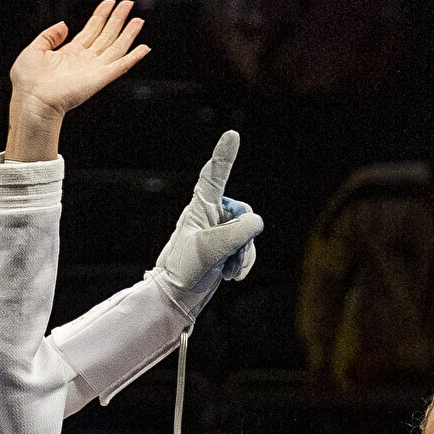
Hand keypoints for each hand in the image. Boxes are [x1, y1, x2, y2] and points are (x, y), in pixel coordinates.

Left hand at [5, 0, 147, 161]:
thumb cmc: (28, 82)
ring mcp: (93, 70)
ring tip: (138, 19)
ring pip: (116, 47)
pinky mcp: (100, 78)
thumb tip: (63, 24)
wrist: (32, 101)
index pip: (90, 31)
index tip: (109, 3)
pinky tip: (143, 48)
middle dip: (117, 19)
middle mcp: (84, 61)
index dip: (101, 16)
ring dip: (128, 33)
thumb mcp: (34, 49)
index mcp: (69, 54)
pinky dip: (133, 58)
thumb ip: (49, 35)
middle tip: (128, 4)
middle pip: (106, 36)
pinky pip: (120, 66)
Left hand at [148, 130, 265, 317]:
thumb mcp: (210, 250)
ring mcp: (219, 231)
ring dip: (243, 254)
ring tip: (227, 271)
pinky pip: (247, 248)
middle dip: (242, 238)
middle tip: (227, 258)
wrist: (176, 298)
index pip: (214, 176)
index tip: (232, 135)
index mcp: (200, 208)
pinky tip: (231, 276)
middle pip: (244, 213)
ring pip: (248, 233)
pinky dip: (243, 262)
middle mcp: (210, 214)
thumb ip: (237, 233)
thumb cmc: (184, 271)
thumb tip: (257, 223)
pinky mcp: (225, 247)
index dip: (224, 155)